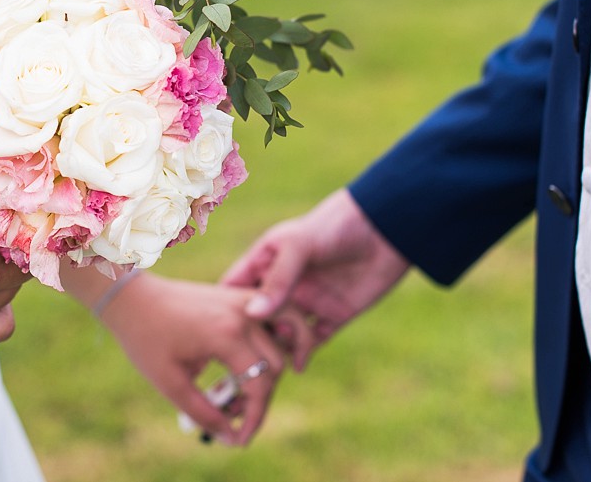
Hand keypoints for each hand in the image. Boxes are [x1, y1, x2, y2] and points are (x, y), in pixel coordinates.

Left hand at [97, 273, 283, 445]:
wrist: (133, 297)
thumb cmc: (146, 337)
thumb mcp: (170, 382)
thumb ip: (203, 412)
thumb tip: (231, 438)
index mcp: (226, 334)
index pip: (261, 384)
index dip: (255, 417)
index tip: (240, 438)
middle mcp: (244, 314)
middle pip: (276, 366)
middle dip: (260, 398)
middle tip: (231, 412)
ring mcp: (244, 301)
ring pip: (283, 341)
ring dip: (272, 371)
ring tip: (243, 390)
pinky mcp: (241, 297)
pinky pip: (275, 320)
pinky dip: (274, 344)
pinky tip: (250, 366)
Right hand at [221, 188, 408, 370]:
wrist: (386, 227)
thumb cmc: (335, 224)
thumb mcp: (299, 245)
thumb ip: (278, 280)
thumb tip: (253, 315)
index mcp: (266, 263)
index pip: (233, 289)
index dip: (219, 308)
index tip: (205, 331)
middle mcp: (284, 285)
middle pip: (256, 319)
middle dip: (247, 339)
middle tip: (239, 359)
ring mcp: (308, 301)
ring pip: (284, 334)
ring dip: (276, 350)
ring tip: (269, 366)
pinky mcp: (334, 315)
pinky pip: (314, 341)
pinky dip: (305, 356)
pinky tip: (298, 366)